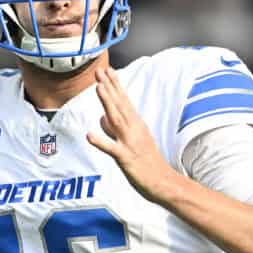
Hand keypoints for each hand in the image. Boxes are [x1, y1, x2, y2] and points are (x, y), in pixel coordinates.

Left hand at [86, 67, 176, 202]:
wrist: (163, 182)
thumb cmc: (147, 162)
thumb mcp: (132, 141)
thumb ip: (116, 129)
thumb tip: (102, 118)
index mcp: (136, 125)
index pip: (124, 101)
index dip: (115, 85)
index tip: (108, 70)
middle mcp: (134, 130)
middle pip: (119, 105)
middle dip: (109, 87)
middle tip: (100, 71)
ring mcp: (130, 143)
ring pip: (116, 120)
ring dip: (107, 103)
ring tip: (98, 87)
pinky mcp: (126, 158)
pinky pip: (111, 149)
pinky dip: (101, 141)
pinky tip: (89, 135)